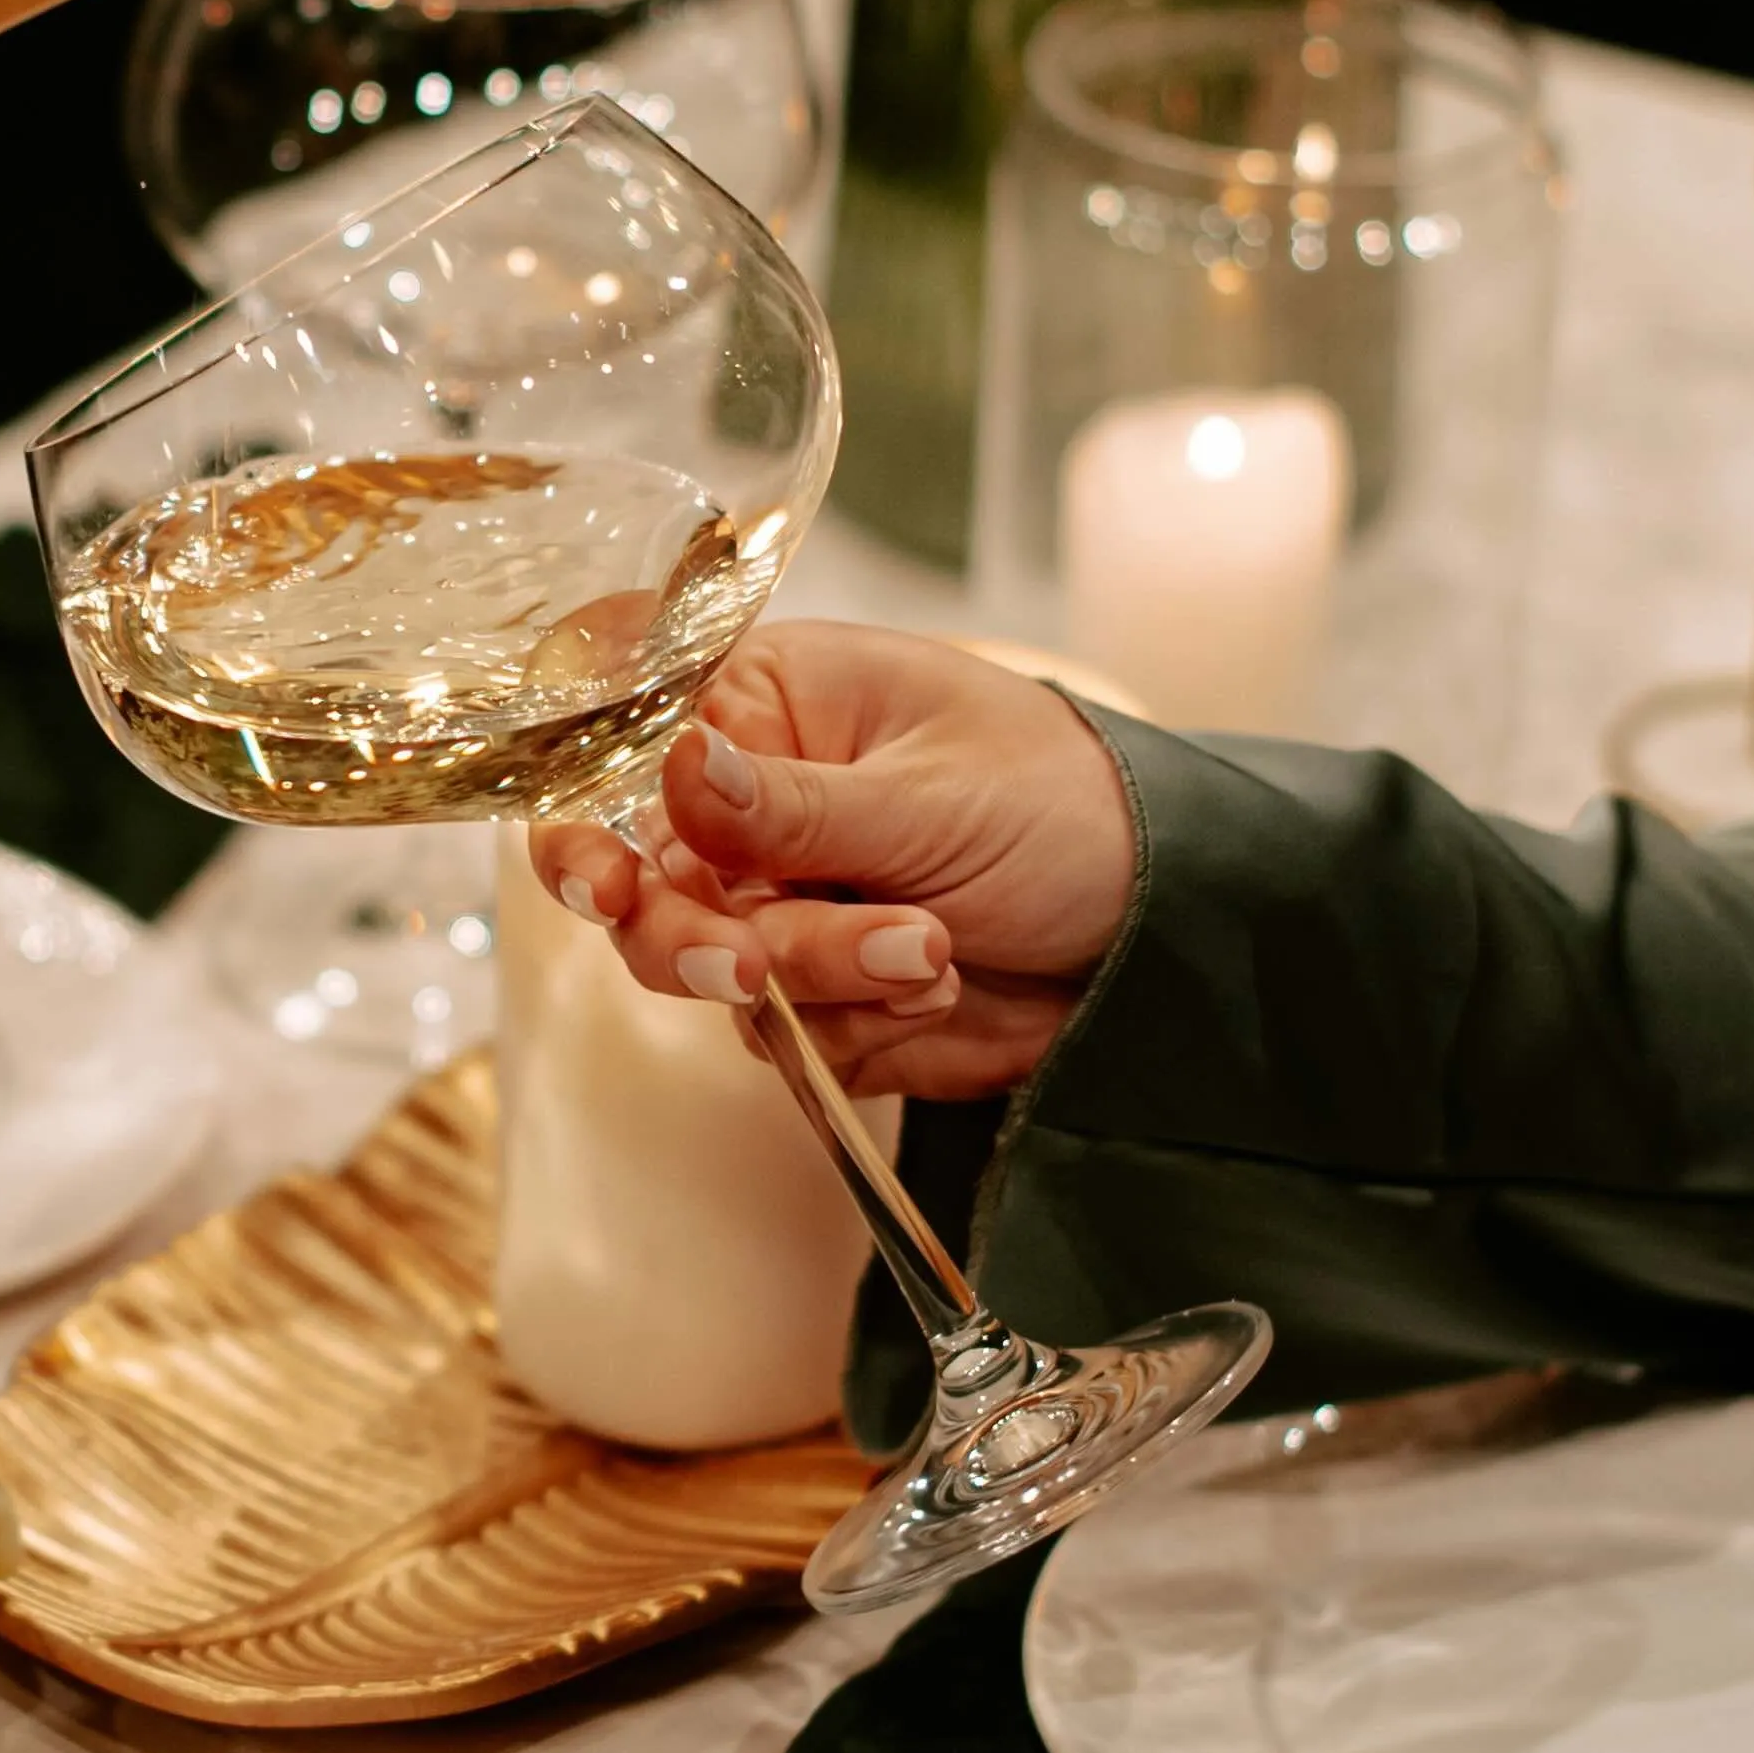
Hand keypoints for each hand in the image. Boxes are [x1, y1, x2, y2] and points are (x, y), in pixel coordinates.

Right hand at [529, 624, 1139, 1103]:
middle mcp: (751, 813)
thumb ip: (792, 806)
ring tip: (933, 952)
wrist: (1166, 921)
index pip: (625, 759)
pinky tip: (943, 986)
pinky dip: (865, 1025)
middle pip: (646, 896)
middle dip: (707, 938)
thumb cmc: (1065, 803)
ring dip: (823, 979)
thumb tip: (672, 765)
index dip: (587, 824)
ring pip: (721, 982)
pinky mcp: (824, 998)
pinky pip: (791, 1041)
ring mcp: (783, 911)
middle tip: (758, 962)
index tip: (607, 879)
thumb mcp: (932, 794)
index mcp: (765, 711)